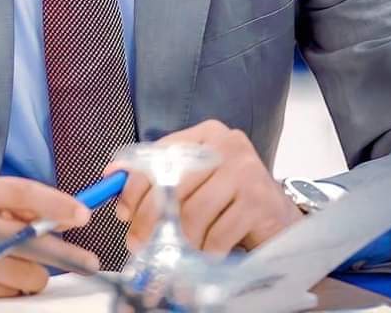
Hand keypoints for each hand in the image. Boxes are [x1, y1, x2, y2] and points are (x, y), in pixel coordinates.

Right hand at [0, 176, 98, 301]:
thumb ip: (19, 206)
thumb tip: (64, 217)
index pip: (19, 192)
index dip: (54, 203)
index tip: (82, 215)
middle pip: (25, 239)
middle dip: (62, 253)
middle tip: (88, 262)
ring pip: (23, 273)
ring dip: (34, 274)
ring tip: (21, 265)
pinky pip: (9, 294)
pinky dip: (14, 289)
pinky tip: (0, 278)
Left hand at [110, 120, 301, 254]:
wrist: (279, 220)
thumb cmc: (229, 200)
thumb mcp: (194, 181)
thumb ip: (159, 176)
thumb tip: (111, 175)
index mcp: (206, 134)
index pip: (159, 155)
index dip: (135, 185)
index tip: (122, 212)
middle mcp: (226, 145)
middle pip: (172, 184)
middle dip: (148, 220)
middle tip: (138, 244)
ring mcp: (245, 170)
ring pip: (192, 213)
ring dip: (178, 242)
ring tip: (172, 256)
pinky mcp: (258, 201)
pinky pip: (216, 235)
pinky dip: (204, 252)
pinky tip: (204, 256)